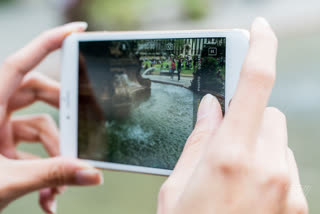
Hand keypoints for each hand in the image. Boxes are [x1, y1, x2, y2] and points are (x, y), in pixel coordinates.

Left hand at [0, 22, 102, 213]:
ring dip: (55, 155)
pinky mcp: (2, 146)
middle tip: (84, 134)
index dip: (48, 42)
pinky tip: (49, 197)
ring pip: (40, 126)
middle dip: (65, 117)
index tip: (77, 31)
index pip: (20, 64)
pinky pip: (32, 148)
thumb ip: (52, 175)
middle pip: (39, 94)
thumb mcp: (7, 181)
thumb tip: (93, 173)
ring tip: (58, 188)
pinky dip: (44, 171)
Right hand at [157, 18, 307, 213]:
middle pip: (267, 116)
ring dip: (259, 149)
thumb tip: (211, 107)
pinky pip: (287, 171)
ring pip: (279, 144)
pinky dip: (270, 173)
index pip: (254, 85)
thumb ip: (198, 141)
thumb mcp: (177, 187)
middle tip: (225, 144)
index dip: (260, 49)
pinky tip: (249, 199)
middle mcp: (269, 168)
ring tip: (234, 182)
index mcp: (230, 157)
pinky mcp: (299, 207)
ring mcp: (290, 190)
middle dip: (247, 121)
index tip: (260, 29)